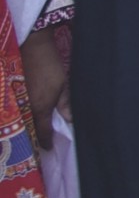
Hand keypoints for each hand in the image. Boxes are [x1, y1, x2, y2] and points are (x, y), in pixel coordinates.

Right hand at [18, 23, 65, 150]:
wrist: (31, 48)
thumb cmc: (50, 67)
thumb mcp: (63, 85)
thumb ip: (67, 105)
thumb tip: (71, 121)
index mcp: (39, 109)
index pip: (42, 133)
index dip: (45, 142)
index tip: (47, 149)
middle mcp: (24, 109)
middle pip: (27, 131)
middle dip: (31, 140)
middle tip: (35, 148)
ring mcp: (15, 102)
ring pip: (18, 123)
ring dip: (23, 129)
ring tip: (27, 137)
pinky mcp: (8, 96)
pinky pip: (13, 113)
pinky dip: (16, 118)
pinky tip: (21, 120)